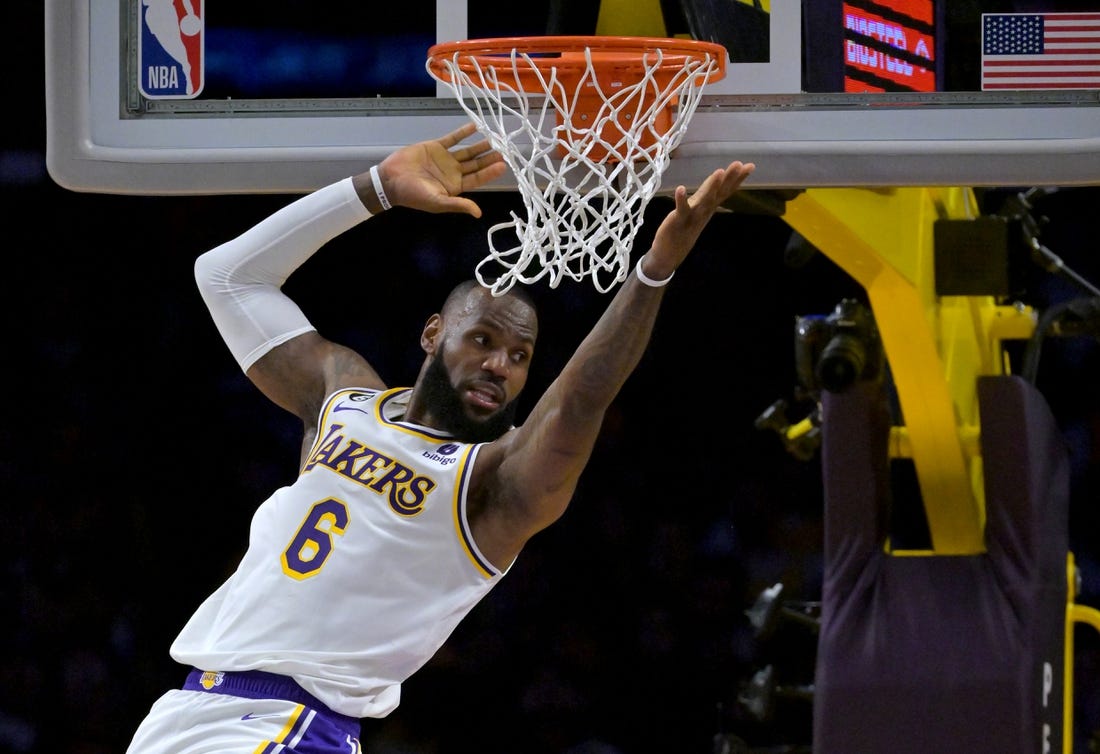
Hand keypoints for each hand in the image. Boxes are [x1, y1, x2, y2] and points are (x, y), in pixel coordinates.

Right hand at [374, 122, 507, 216]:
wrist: (390, 180)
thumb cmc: (413, 195)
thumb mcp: (437, 202)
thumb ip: (458, 204)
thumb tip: (478, 213)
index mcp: (455, 186)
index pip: (477, 179)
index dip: (490, 172)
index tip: (503, 165)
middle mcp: (453, 172)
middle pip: (476, 164)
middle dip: (489, 157)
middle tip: (504, 149)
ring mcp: (445, 159)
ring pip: (467, 151)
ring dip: (480, 145)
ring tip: (494, 138)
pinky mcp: (436, 147)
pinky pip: (452, 138)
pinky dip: (463, 132)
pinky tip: (475, 126)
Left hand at [640, 160, 755, 280]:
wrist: (671, 252)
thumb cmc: (685, 227)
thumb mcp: (699, 208)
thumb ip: (708, 194)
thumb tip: (718, 178)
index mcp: (709, 206)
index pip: (726, 190)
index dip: (738, 178)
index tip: (750, 166)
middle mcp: (704, 210)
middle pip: (719, 192)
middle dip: (729, 178)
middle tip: (740, 164)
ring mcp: (693, 215)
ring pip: (705, 199)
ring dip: (712, 186)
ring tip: (719, 172)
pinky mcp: (679, 220)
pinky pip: (681, 209)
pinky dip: (681, 199)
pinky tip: (680, 188)